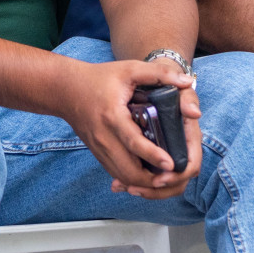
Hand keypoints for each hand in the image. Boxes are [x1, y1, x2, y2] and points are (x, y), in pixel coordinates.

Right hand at [58, 58, 201, 199]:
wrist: (66, 90)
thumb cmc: (99, 78)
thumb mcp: (130, 69)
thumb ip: (159, 73)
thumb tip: (188, 82)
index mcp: (113, 117)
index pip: (133, 142)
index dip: (153, 155)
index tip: (170, 163)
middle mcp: (104, 137)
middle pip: (129, 171)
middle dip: (152, 179)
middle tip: (173, 175)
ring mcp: (99, 148)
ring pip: (123, 177)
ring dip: (144, 183)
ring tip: (164, 178)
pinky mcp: (97, 153)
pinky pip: (116, 173)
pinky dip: (133, 179)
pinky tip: (148, 176)